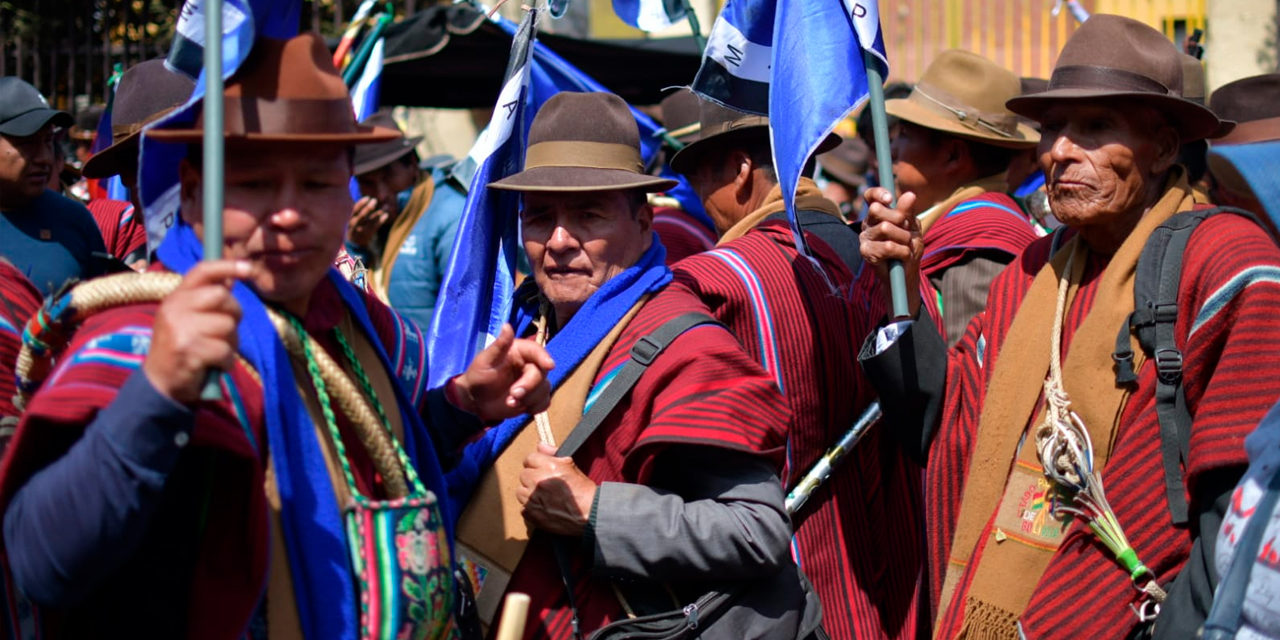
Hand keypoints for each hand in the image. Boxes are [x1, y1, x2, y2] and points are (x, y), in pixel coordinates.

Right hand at [143, 260, 249, 403]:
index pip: (202, 271)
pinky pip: (225, 351)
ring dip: (231, 343)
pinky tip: (214, 365)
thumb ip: (208, 299)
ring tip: (216, 352)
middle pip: (222, 297)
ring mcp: (181, 329)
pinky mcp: (188, 350)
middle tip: (225, 331)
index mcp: (176, 297)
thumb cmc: (182, 346)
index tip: (249, 268)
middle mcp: (175, 308)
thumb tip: (232, 277)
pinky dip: (226, 362)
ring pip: (228, 326)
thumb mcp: (188, 318)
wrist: (160, 382)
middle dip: (234, 314)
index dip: (227, 266)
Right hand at [347, 196, 390, 247]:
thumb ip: (361, 211)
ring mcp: (361, 231)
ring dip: (377, 213)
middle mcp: (355, 225)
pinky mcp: (368, 236)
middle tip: (375, 200)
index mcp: (351, 220)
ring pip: (369, 222)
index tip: (368, 197)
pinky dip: (381, 221)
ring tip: (384, 207)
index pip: (355, 210)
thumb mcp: (356, 220)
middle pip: (361, 216)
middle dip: (368, 207)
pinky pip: (375, 227)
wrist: (355, 246)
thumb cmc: (356, 229)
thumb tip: (369, 199)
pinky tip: (386, 215)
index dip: (361, 203)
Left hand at [450, 324, 553, 421]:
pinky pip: (544, 402)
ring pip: (544, 389)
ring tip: (509, 403)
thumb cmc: (478, 376)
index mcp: (519, 351)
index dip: (544, 357)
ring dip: (529, 399)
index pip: (536, 350)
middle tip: (512, 395)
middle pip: (541, 373)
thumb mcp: (485, 360)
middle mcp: (529, 364)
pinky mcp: (534, 397)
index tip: (550, 366)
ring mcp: (533, 382)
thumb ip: (499, 345)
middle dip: (529, 386)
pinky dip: (535, 407)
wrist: (475, 400)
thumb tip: (507, 325)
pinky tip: (522, 409)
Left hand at [518, 444, 596, 536]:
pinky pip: (523, 508)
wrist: (590, 514)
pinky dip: (530, 508)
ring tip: (543, 496)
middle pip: (523, 474)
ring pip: (520, 491)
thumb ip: (553, 455)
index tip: (541, 469)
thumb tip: (540, 445)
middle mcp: (537, 481)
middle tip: (545, 484)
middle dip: (532, 478)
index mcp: (548, 466)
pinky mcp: (532, 514)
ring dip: (529, 493)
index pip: (529, 458)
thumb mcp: (572, 467)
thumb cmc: (584, 491)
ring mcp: (533, 498)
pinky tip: (542, 508)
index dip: (536, 463)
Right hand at [860, 187, 923, 317]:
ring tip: (906, 246)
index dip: (878, 193)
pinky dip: (902, 251)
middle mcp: (868, 223)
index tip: (890, 199)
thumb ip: (908, 212)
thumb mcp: (913, 227)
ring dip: (903, 238)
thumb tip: (910, 194)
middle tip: (906, 230)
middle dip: (898, 219)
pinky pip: (887, 246)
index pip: (870, 196)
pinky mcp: (866, 252)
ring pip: (884, 228)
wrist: (906, 273)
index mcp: (878, 214)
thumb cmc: (908, 247)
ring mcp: (865, 238)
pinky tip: (902, 256)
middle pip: (877, 209)